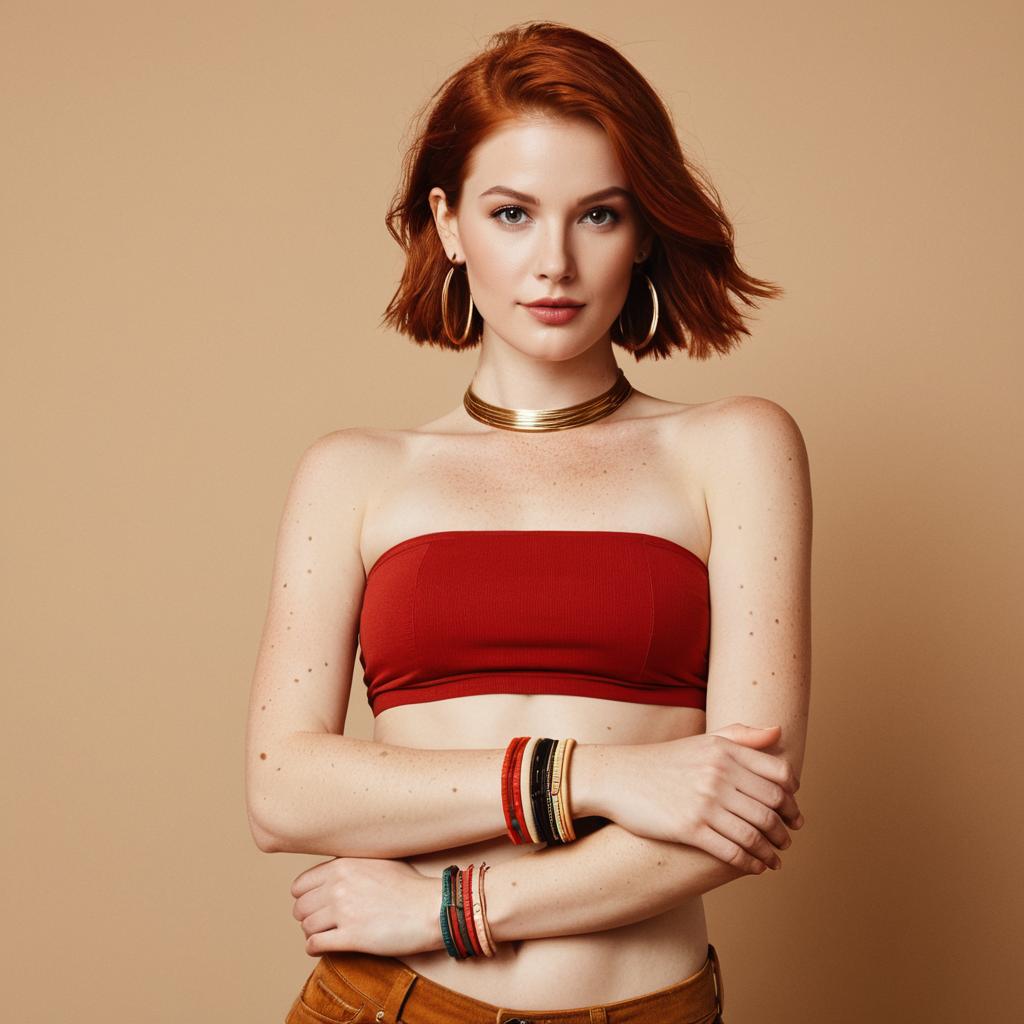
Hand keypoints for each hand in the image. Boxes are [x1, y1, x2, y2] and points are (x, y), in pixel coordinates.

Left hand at [290, 857, 441, 956]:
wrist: (431, 908)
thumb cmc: (409, 886)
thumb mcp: (377, 861)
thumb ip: (350, 865)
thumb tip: (332, 874)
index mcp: (342, 865)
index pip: (300, 885)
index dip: (305, 897)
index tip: (314, 904)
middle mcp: (338, 886)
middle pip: (300, 908)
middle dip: (308, 917)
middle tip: (320, 923)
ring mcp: (344, 912)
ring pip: (306, 927)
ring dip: (313, 933)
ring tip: (325, 935)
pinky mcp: (351, 937)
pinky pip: (315, 945)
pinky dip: (314, 949)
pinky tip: (322, 948)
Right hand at [603, 724, 803, 873]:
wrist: (619, 777)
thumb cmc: (663, 760)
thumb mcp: (703, 740)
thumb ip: (742, 735)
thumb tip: (778, 732)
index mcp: (724, 751)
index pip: (779, 775)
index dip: (793, 797)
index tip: (793, 811)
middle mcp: (718, 774)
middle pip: (772, 806)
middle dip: (786, 828)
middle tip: (788, 838)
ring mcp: (704, 802)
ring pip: (756, 832)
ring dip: (772, 850)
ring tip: (775, 857)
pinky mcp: (689, 828)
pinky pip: (732, 850)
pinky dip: (750, 863)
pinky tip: (755, 868)